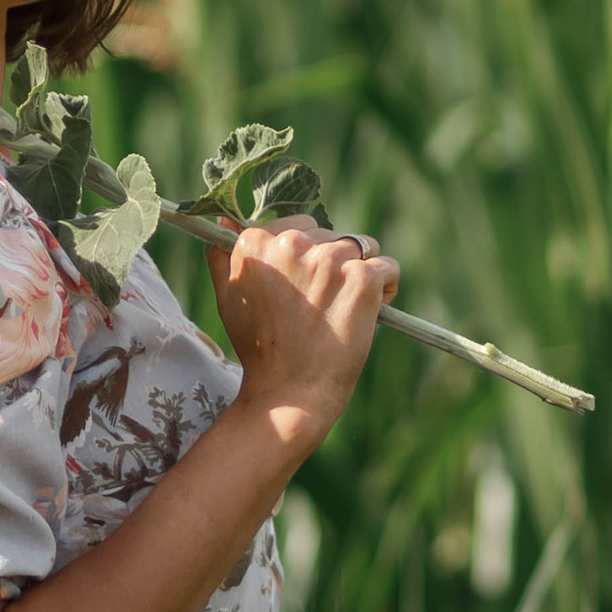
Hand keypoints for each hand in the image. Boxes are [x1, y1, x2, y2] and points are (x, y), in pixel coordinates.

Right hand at [206, 215, 399, 445]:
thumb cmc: (259, 348)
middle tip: (322, 303)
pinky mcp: (362, 278)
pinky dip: (385, 287)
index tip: (303, 286)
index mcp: (256, 242)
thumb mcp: (229, 298)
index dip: (306, 257)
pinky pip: (387, 267)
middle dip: (332, 263)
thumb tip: (226, 220)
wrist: (290, 391)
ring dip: (359, 273)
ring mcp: (329, 259)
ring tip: (346, 308)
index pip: (298, 227)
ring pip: (361, 247)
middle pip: (330, 235)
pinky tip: (370, 310)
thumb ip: (223, 255)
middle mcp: (291, 243)